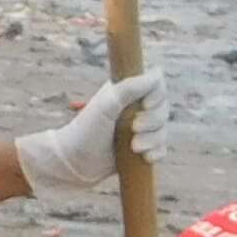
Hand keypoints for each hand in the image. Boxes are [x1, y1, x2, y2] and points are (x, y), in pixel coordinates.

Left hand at [14, 69, 164, 196]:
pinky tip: (146, 158)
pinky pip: (160, 149)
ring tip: (134, 147)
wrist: (73, 163)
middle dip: (152, 121)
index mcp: (127, 92)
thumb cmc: (86, 130)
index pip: (156, 86)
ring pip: (162, 131)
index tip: (145, 105)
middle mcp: (134, 108)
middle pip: (163, 109)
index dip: (157, 95)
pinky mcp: (140, 150)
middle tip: (134, 129)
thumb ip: (132, 87)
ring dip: (153, 140)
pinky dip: (156, 153)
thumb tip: (157, 73)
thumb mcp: (108, 105)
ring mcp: (138, 130)